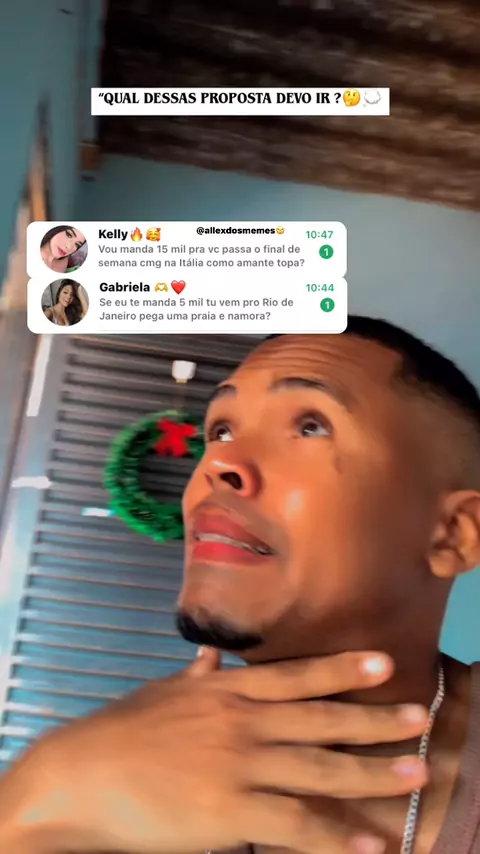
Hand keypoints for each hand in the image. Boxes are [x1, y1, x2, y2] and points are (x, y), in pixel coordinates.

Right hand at [0, 649, 428, 853]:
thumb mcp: (163, 694)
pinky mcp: (229, 812)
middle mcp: (241, 721)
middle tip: (419, 718)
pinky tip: (367, 843)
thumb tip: (207, 657)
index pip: (296, 676)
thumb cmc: (123, 732)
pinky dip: (335, 836)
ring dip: (370, 773)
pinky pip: (294, 824)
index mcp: (226, 690)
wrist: (82, 776)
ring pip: (318, 768)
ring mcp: (238, 765)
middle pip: (320, 719)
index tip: (384, 662)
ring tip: (413, 772)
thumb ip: (195, 677)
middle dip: (373, 720)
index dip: (342, 669)